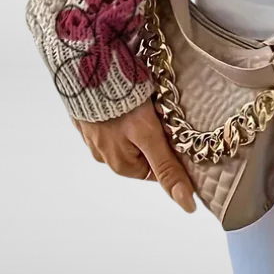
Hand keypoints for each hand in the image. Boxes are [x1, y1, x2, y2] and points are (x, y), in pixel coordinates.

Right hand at [71, 98, 196, 212]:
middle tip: (164, 111)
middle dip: (156, 133)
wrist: (87, 70)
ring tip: (146, 99)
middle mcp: (105, 155)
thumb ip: (167, 167)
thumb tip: (186, 203)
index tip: (179, 131)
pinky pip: (114, 116)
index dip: (172, 150)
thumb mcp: (150, 136)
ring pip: (129, 133)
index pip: (158, 168)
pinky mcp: (91, 115)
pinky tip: (129, 94)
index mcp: (121, 165)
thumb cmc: (120, 105)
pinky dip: (125, 108)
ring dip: (140, 120)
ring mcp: (95, 134)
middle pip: (144, 151)